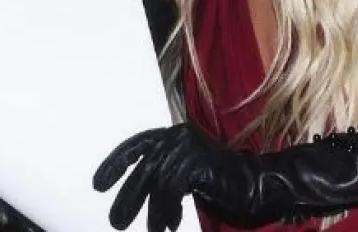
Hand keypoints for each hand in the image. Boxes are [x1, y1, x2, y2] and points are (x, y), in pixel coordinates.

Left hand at [92, 122, 259, 230]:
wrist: (258, 187)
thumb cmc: (223, 185)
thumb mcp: (185, 179)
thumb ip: (163, 178)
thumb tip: (134, 195)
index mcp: (174, 135)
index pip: (136, 145)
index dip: (115, 164)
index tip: (99, 184)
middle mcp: (178, 136)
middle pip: (142, 167)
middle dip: (128, 197)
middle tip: (116, 221)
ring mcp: (189, 147)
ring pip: (156, 182)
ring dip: (152, 212)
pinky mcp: (197, 162)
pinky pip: (171, 190)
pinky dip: (167, 212)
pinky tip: (170, 226)